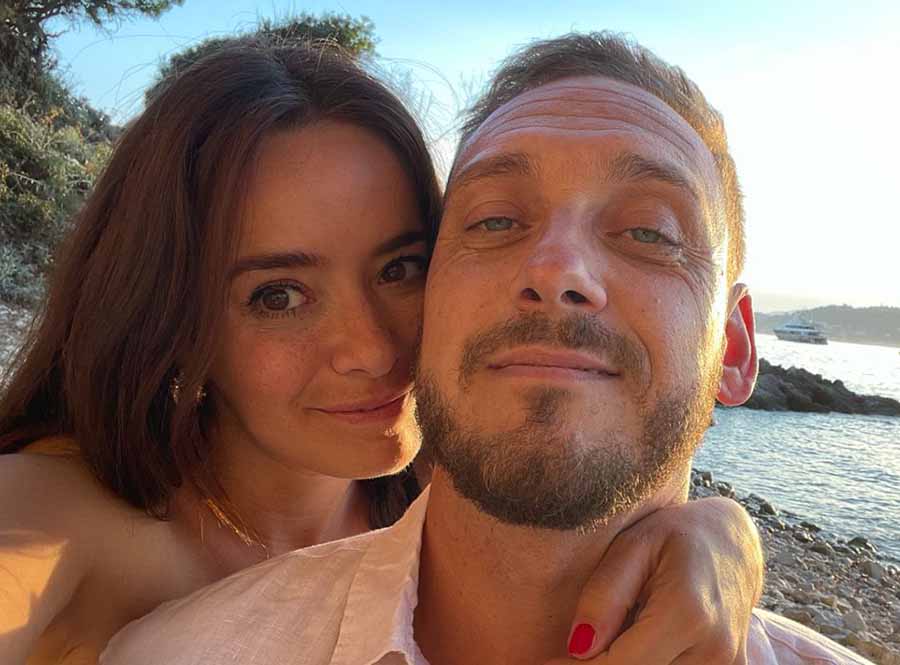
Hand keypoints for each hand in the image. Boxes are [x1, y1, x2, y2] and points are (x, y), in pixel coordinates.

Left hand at [546, 497, 762, 663]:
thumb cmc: (672, 536)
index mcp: (688, 612)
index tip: (545, 662)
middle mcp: (714, 648)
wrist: (731, 543)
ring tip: (609, 635)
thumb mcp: (632, 546)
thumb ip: (605, 596)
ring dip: (623, 664)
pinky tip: (630, 643)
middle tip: (567, 651)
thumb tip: (578, 649)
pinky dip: (646, 663)